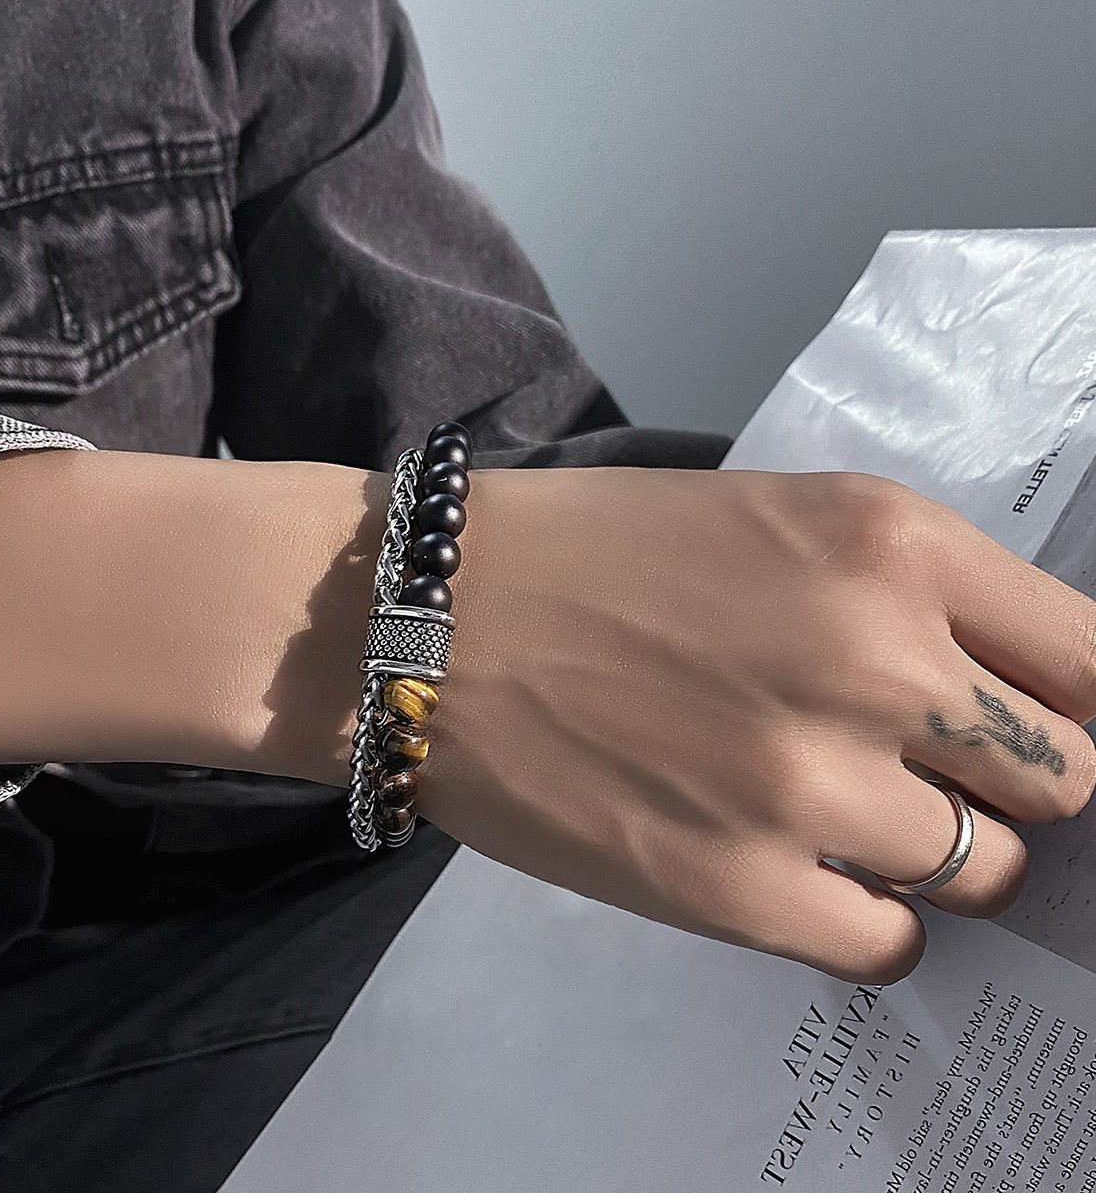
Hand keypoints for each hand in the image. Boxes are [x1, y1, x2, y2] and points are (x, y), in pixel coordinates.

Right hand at [417, 466, 1095, 983]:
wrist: (434, 622)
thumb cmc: (593, 555)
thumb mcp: (772, 521)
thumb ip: (903, 595)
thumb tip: (1003, 688)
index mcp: (888, 544)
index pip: (1095, 660)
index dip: (1077, 704)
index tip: (1040, 727)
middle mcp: (874, 661)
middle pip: (1065, 776)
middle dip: (1008, 780)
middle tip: (925, 770)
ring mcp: (807, 785)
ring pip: (987, 871)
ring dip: (930, 851)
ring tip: (834, 816)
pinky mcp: (736, 889)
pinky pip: (889, 943)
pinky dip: (866, 917)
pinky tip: (799, 872)